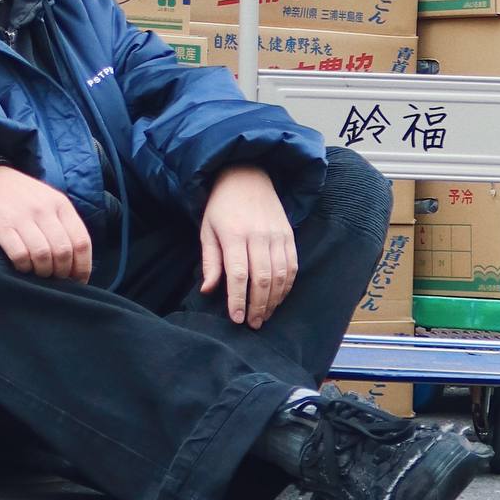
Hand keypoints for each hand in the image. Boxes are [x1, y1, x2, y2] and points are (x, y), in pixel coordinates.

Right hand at [0, 164, 92, 281]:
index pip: (81, 241)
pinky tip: (22, 266)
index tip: (78, 281)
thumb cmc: (23, 195)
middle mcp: (44, 210)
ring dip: (43, 272)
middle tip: (55, 279)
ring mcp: (22, 217)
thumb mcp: (50, 200)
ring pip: (43, 255)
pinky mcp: (1, 226)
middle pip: (63, 251)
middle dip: (62, 273)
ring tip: (39, 273)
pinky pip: (19, 254)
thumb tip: (76, 262)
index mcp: (61, 204)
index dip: (82, 267)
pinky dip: (23, 267)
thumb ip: (64, 225)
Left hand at [200, 165, 297, 328]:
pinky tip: (278, 298)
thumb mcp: (207, 229)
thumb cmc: (221, 206)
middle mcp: (258, 235)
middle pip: (262, 278)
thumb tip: (208, 290)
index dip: (238, 299)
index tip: (237, 319)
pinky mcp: (289, 235)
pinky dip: (287, 286)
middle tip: (252, 323)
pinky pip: (292, 266)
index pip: (238, 274)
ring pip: (280, 275)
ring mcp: (277, 235)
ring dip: (274, 300)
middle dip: (258, 306)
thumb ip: (210, 261)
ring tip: (264, 316)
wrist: (247, 176)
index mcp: (234, 234)